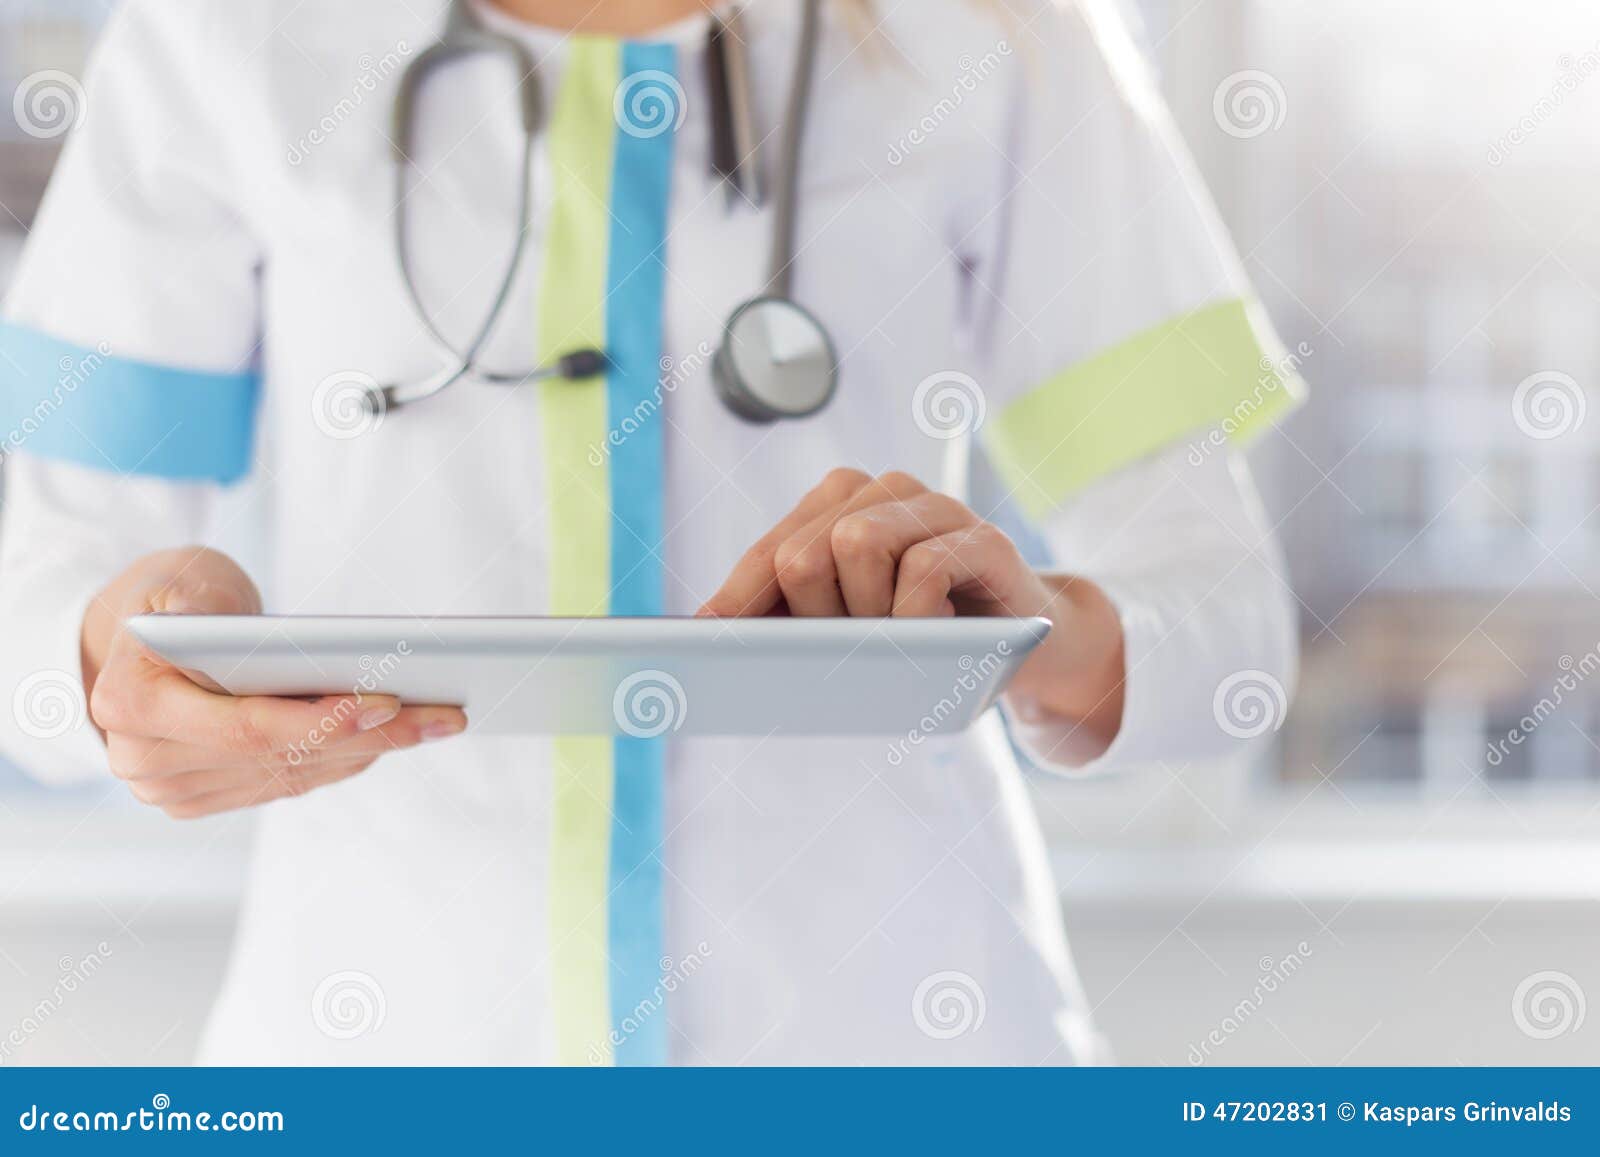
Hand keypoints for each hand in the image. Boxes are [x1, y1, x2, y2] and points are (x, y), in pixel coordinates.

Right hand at [83, 547, 466, 818]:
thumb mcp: (182, 577)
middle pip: (283, 756)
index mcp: (130, 702)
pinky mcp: (205, 797)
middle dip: (374, 737)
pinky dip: (347, 758)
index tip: (391, 703)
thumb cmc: (171, 593)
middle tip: (445, 717)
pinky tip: (397, 737)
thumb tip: (233, 631)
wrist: (137, 635)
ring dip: (373, 752)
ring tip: (437, 723)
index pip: (246, 726)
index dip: (323, 720)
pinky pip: (291, 782)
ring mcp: (174, 788)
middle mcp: (145, 758)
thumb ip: (200, 604)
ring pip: (295, 774)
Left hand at [698, 468, 1126, 751]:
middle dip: (814, 621)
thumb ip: (800, 628)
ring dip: (868, 616)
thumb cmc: (928, 640)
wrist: (1030, 645)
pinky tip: (930, 633)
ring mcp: (935, 507)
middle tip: (850, 654)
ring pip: (855, 545)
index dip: (735, 600)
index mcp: (839, 508)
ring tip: (897, 642)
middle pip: (803, 553)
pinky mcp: (985, 537)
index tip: (700, 641)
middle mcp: (882, 494)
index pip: (770, 553)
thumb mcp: (856, 636)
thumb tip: (720, 644)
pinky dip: (916, 614)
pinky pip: (925, 567)